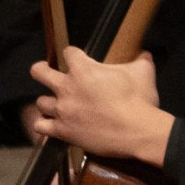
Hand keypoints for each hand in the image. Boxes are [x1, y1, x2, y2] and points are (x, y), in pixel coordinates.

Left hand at [27, 49, 173, 164]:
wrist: (138, 132)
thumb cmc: (139, 101)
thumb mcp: (144, 74)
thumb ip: (141, 62)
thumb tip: (144, 54)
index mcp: (84, 69)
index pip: (69, 53)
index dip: (74, 54)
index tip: (78, 58)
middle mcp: (67, 87)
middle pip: (39, 72)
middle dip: (42, 70)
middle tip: (47, 72)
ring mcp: (62, 110)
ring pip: (41, 101)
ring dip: (48, 102)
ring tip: (56, 105)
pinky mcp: (63, 130)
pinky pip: (41, 126)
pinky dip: (44, 125)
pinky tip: (51, 124)